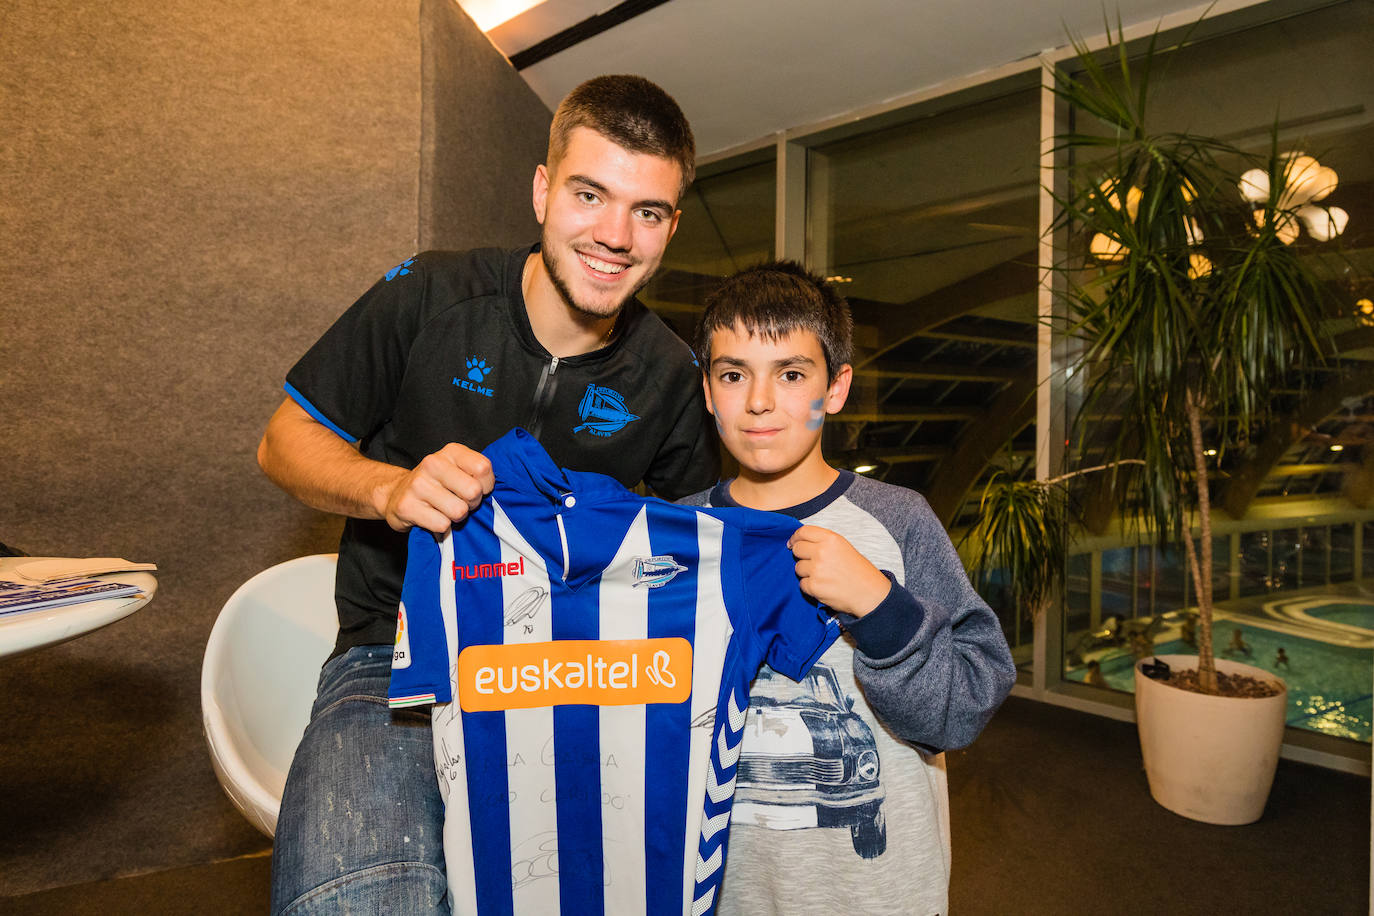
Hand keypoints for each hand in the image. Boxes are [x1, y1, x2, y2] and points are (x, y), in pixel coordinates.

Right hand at [375, 443, 494, 533]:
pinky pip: (442, 525)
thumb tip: (497, 492)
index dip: (486, 486)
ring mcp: (418, 485)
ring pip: (458, 511)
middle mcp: (433, 464)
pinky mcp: (407, 506)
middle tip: (460, 502)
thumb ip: (477, 474)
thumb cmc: (436, 484)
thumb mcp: (457, 469)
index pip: (483, 468)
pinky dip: (441, 527)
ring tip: (445, 510)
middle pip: (473, 492)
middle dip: (471, 504)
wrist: (396, 493)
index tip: (477, 489)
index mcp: (451, 452)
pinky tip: (432, 517)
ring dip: (456, 517)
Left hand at [787, 525, 890, 616]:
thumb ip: (823, 542)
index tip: (792, 543)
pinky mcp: (814, 586)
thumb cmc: (859, 571)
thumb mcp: (844, 547)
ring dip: (806, 572)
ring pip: (798, 568)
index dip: (795, 537)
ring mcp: (816, 570)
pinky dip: (810, 586)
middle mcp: (822, 552)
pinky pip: (802, 584)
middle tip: (811, 562)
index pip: (803, 532)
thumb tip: (800, 543)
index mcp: (831, 539)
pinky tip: (823, 586)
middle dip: (800, 555)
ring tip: (823, 576)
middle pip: (797, 549)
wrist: (869, 593)